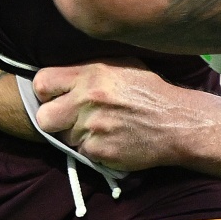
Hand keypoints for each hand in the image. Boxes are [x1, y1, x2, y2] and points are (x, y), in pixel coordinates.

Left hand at [32, 62, 220, 171]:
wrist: (178, 123)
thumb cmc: (151, 92)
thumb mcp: (122, 66)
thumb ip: (89, 69)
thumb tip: (60, 77)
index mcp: (92, 74)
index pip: (42, 83)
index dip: (45, 93)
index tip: (55, 97)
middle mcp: (89, 100)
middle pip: (44, 118)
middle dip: (53, 120)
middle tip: (69, 119)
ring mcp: (93, 128)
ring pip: (64, 138)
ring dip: (78, 136)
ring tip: (102, 128)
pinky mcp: (100, 152)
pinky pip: (83, 153)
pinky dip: (94, 150)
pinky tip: (112, 140)